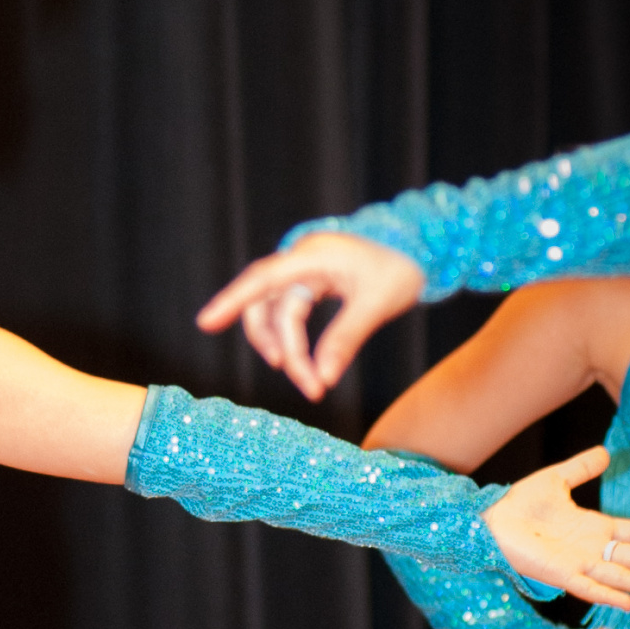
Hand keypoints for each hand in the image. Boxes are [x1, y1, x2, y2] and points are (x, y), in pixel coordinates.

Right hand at [196, 235, 424, 398]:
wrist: (424, 246)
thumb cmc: (402, 266)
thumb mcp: (376, 304)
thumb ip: (345, 340)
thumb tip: (321, 377)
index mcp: (312, 256)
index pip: (262, 280)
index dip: (231, 301)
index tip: (205, 324)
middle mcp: (300, 260)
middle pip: (266, 304)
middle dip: (276, 345)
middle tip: (303, 382)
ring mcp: (304, 271)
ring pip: (276, 314)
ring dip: (286, 347)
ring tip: (309, 379)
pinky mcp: (312, 283)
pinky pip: (290, 312)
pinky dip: (295, 339)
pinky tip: (306, 361)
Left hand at [484, 448, 629, 611]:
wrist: (488, 519)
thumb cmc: (519, 504)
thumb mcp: (556, 479)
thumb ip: (582, 468)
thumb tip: (606, 452)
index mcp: (595, 528)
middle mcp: (592, 549)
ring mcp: (578, 563)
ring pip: (622, 576)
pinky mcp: (559, 574)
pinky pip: (587, 587)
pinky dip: (607, 595)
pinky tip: (628, 602)